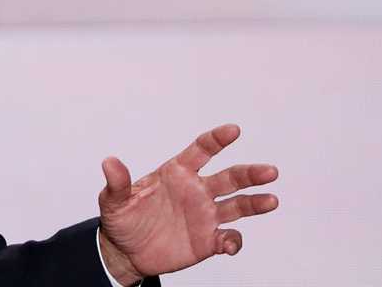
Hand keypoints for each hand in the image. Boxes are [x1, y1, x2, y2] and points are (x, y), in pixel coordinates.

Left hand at [97, 124, 278, 283]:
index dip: (217, 139)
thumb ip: (117, 183)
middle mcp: (197, 190)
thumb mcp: (114, 201)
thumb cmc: (122, 219)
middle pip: (230, 177)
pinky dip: (233, 242)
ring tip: (271, 201)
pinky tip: (229, 245)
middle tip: (269, 172)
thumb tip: (109, 162)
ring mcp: (205, 215)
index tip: (233, 130)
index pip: (202, 150)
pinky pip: (228, 238)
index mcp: (177, 172)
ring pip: (238, 205)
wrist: (126, 252)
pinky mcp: (207, 240)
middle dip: (250, 173)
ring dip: (255, 203)